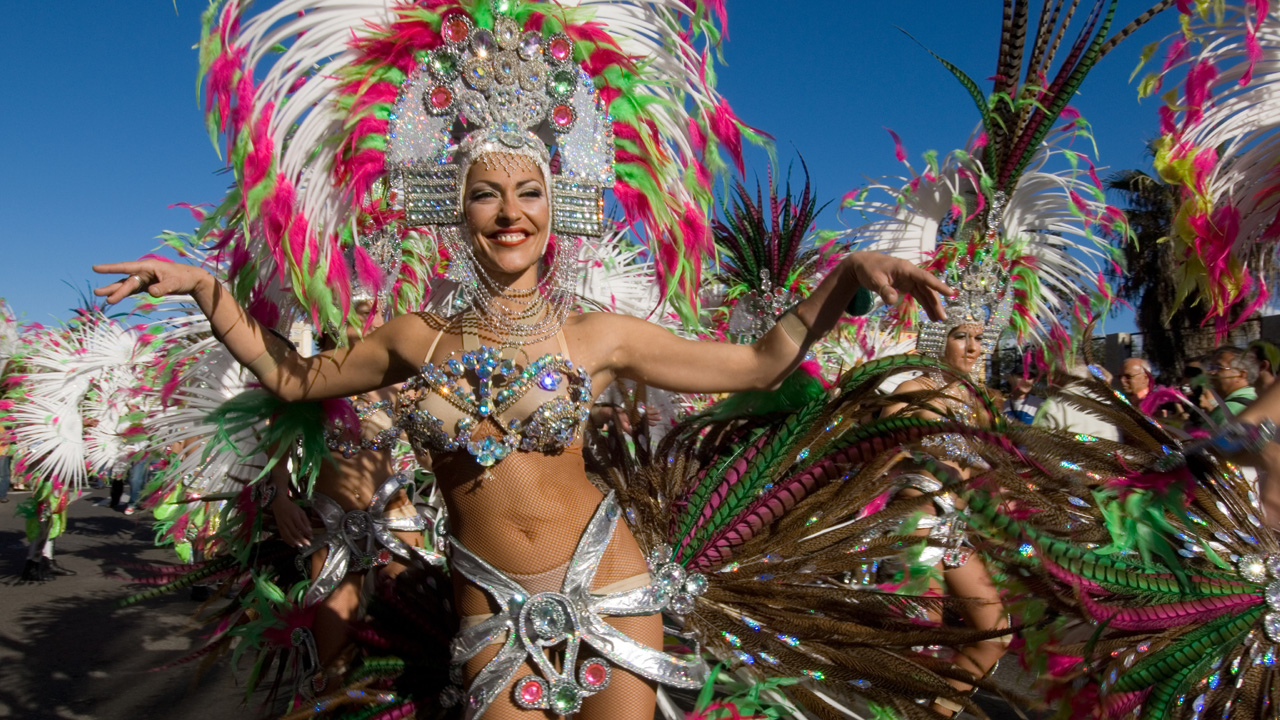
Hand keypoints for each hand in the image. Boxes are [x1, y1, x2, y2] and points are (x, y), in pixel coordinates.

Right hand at [92, 260, 212, 304]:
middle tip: (98, 293)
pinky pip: (133, 290)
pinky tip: (115, 298)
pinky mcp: (147, 286)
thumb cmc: (184, 278)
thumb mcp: (175, 283)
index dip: (110, 268)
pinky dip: (125, 294)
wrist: (192, 279)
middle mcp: (144, 272)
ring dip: (116, 291)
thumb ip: (163, 288)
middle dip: (113, 287)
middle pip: (126, 280)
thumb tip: (151, 293)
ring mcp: (145, 279)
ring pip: (127, 285)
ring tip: (103, 297)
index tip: (96, 268)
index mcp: (148, 266)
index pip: (126, 267)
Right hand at [271, 494, 313, 548]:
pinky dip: (287, 541)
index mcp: (294, 516)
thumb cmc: (291, 507)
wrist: (279, 504)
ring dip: (294, 542)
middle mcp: (287, 521)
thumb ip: (305, 520)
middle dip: (301, 539)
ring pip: (288, 535)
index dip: (306, 532)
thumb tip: (309, 529)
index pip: (301, 526)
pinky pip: (283, 536)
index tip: (311, 537)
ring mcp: (282, 525)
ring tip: (300, 545)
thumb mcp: (300, 511)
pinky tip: (292, 544)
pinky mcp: (279, 527)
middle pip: (294, 532)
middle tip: (307, 544)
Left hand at [842, 251, 954, 320]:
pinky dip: (923, 303)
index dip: (938, 285)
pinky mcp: (906, 284)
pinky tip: (929, 314)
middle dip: (936, 302)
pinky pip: (918, 294)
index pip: (925, 278)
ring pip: (924, 292)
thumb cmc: (869, 270)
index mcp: (906, 269)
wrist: (862, 264)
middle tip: (943, 318)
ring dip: (931, 305)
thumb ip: (884, 290)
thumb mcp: (875, 280)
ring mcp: (909, 279)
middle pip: (927, 288)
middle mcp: (911, 273)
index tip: (950, 293)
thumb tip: (893, 301)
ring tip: (938, 319)